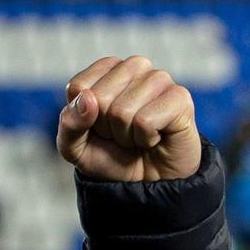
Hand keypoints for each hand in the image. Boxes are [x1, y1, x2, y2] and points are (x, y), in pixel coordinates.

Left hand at [57, 55, 200, 180]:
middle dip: (104, 127)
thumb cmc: (109, 156)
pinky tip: (154, 138)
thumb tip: (86, 98)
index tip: (97, 126)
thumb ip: (69, 123)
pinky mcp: (180, 97)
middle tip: (120, 133)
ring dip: (125, 135)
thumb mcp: (74, 147)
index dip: (82, 118)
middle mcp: (134, 67)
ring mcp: (159, 79)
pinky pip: (145, 121)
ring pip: (122, 111)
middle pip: (99, 98)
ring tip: (137, 136)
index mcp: (105, 71)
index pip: (78, 87)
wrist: (144, 182)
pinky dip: (144, 139)